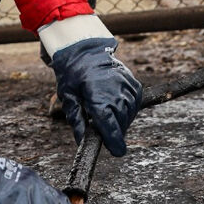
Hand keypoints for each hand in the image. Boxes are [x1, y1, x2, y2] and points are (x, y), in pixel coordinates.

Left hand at [50, 37, 141, 155]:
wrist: (86, 51)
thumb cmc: (74, 75)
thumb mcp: (68, 98)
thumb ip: (76, 120)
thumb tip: (82, 141)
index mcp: (98, 97)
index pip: (110, 125)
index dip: (114, 141)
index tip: (118, 152)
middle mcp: (116, 92)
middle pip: (121, 122)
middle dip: (114, 132)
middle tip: (105, 134)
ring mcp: (127, 87)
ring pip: (129, 114)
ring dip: (121, 121)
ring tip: (109, 117)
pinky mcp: (133, 84)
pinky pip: (134, 104)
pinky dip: (128, 110)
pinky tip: (117, 108)